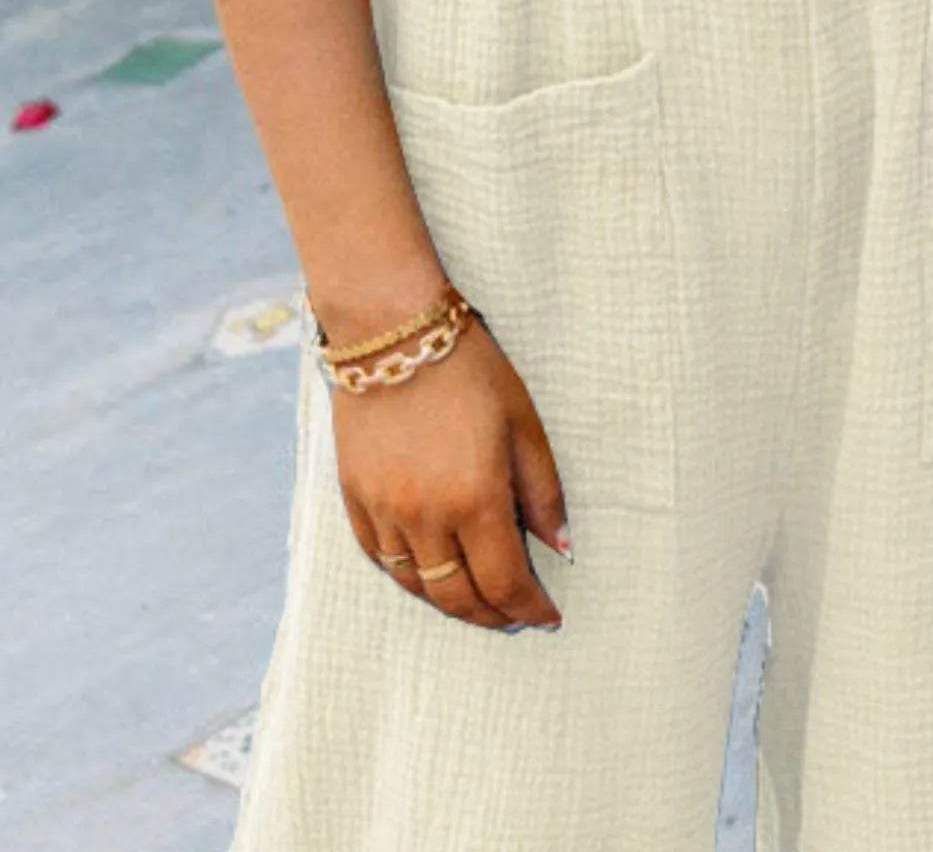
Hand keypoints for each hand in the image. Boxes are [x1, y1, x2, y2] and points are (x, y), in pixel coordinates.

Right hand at [332, 309, 569, 631]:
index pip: (504, 583)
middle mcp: (425, 516)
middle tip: (514, 616)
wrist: (392, 331)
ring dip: (449, 601)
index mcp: (475, 498)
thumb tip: (562, 547)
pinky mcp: (354, 496)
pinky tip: (428, 573)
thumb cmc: (469, 370)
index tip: (546, 616)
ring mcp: (384, 509)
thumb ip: (543, 492)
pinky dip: (408, 576)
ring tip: (475, 599)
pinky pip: (380, 557)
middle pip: (457, 596)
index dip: (528, 609)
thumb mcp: (523, 424)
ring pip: (416, 585)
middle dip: (491, 616)